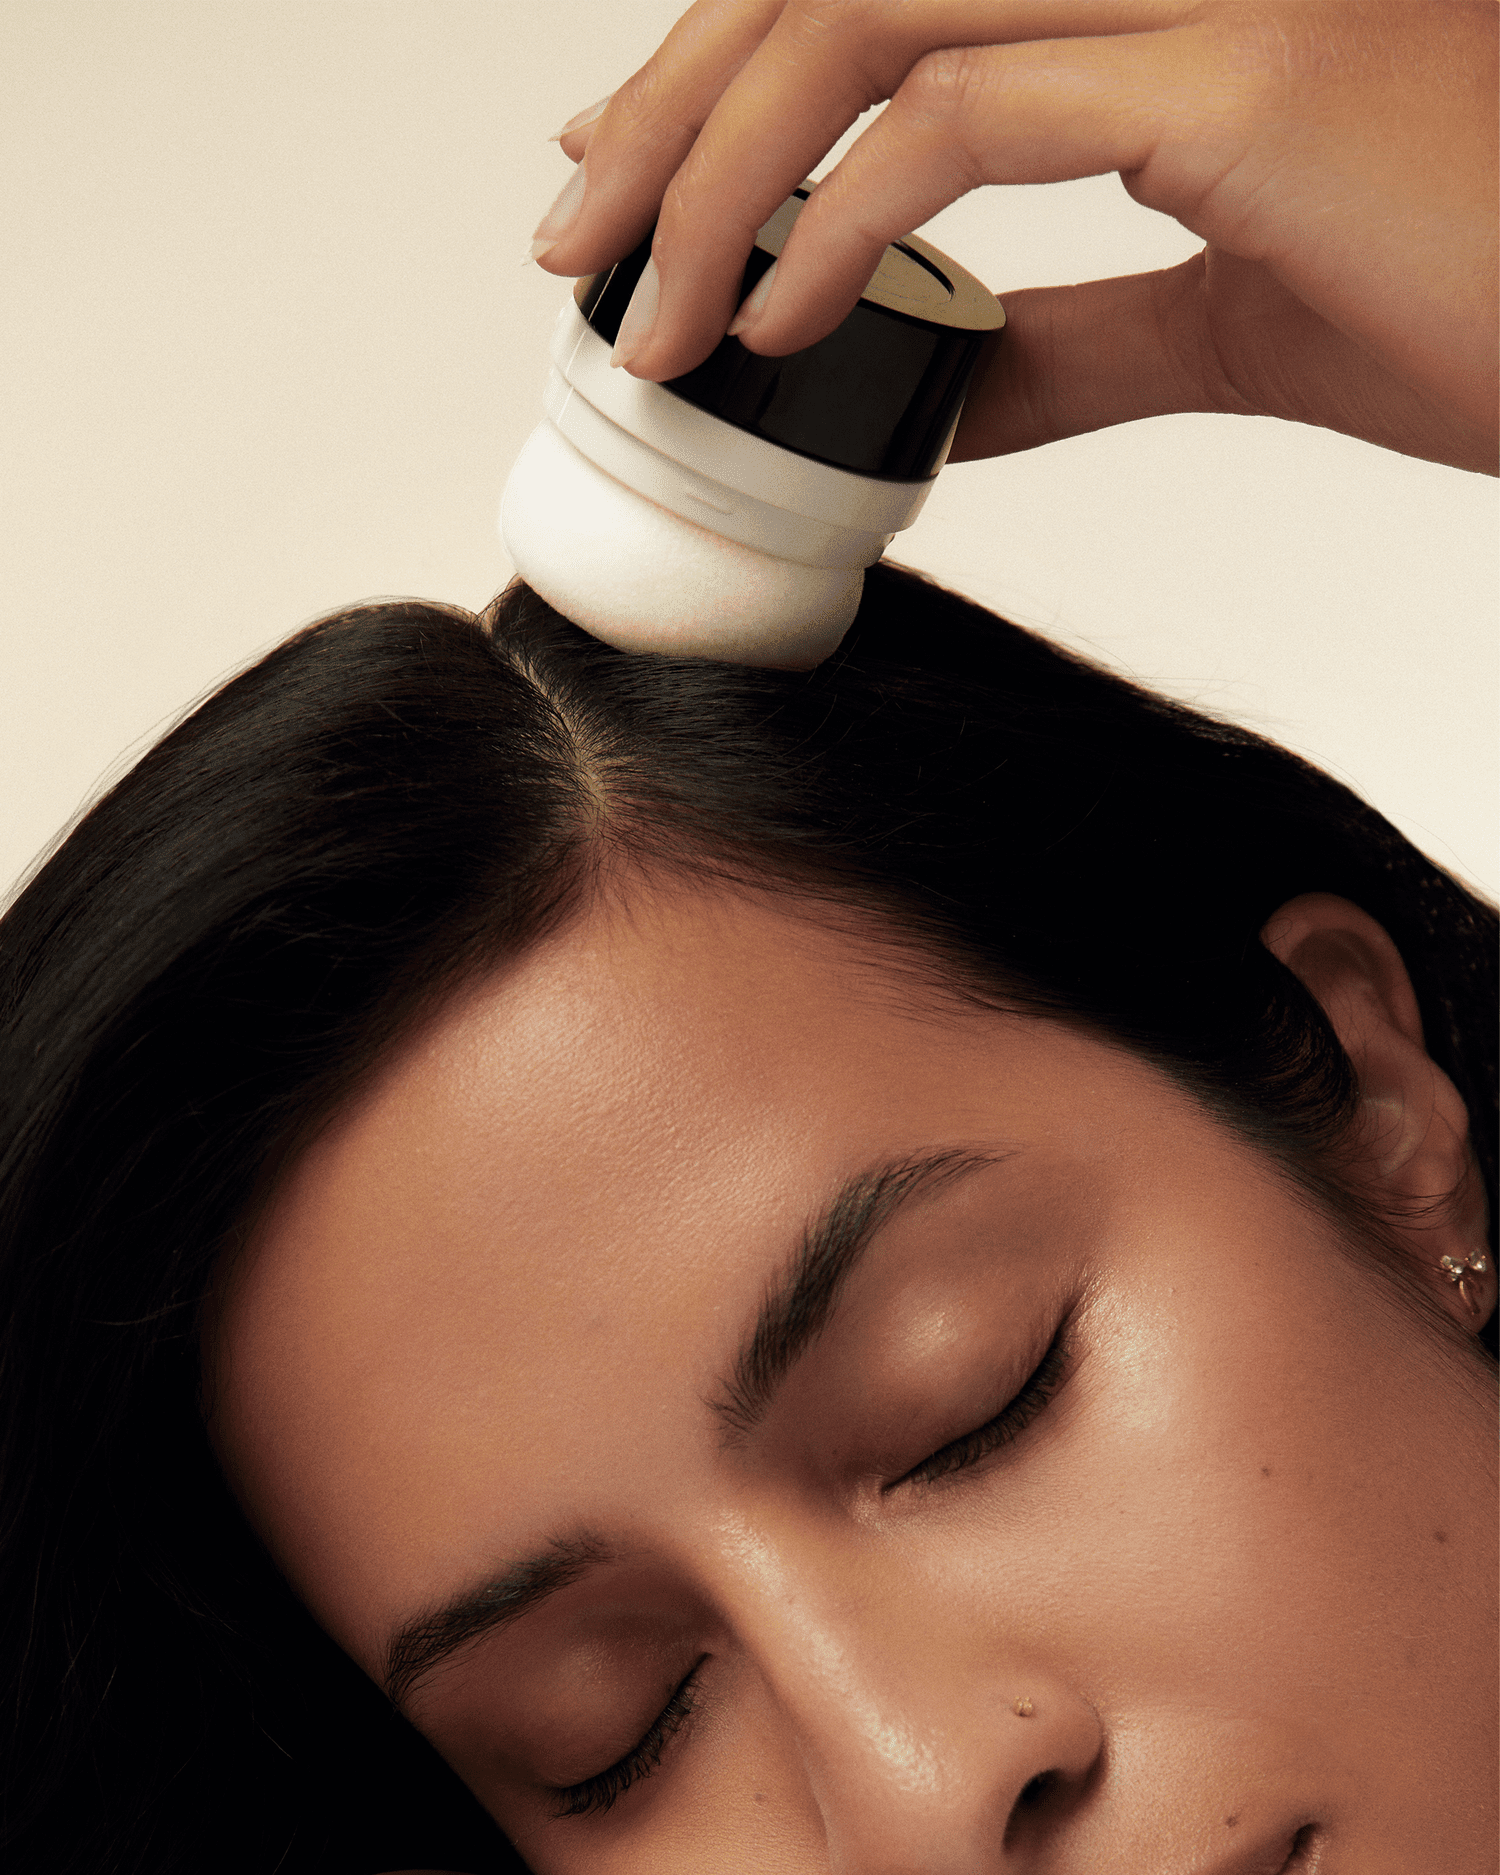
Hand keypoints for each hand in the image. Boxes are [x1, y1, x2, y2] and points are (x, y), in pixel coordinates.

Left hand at [533, 0, 1497, 474]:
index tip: (631, 174)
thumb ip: (1080, 341)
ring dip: (718, 171)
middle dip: (673, 112)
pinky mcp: (1236, 80)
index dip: (726, 71)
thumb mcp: (1232, 322)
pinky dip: (838, 228)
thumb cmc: (1481, 292)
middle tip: (580, 244)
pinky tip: (775, 324)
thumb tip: (951, 392)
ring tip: (643, 316)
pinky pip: (964, 120)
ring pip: (867, 19)